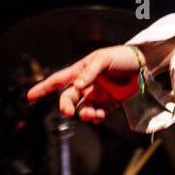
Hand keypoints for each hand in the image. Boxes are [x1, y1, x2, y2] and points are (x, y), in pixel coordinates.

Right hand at [26, 45, 144, 122]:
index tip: (29, 97)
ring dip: (83, 114)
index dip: (43, 88)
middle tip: (69, 112)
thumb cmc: (122, 56)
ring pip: (81, 109)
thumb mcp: (104, 58)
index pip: (58, 80)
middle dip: (66, 106)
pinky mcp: (108, 104)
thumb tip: (77, 87)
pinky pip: (95, 114)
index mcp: (81, 70)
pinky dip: (94, 118)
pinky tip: (99, 117)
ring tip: (92, 115)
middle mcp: (86, 84)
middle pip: (68, 98)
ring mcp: (96, 95)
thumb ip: (89, 72)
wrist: (145, 65)